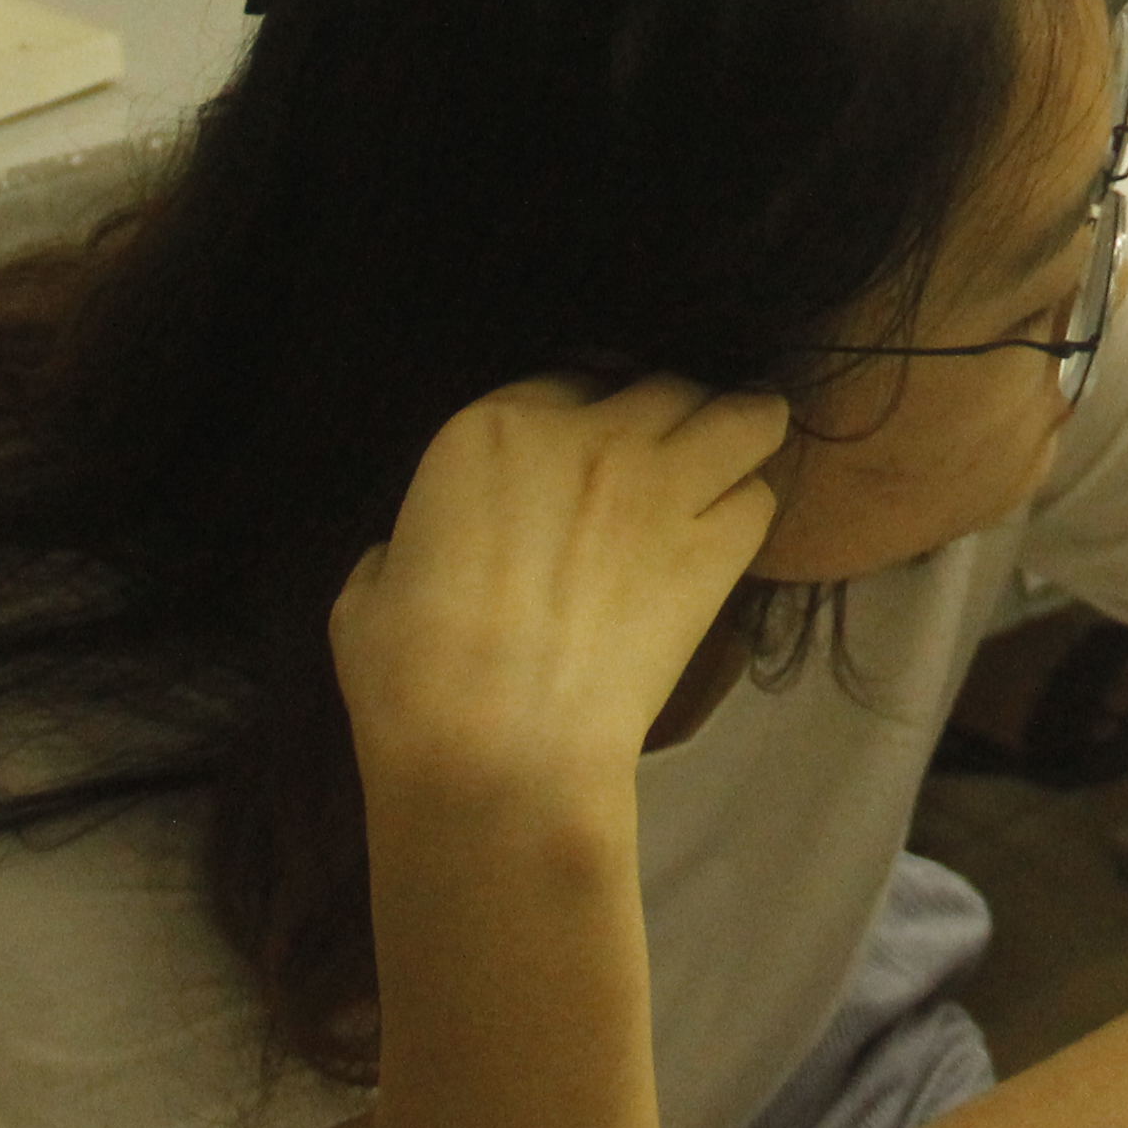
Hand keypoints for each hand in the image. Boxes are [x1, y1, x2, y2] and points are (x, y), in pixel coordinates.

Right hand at [328, 377, 793, 808]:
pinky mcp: (713, 551)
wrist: (496, 750)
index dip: (584, 411)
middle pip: (664, 385)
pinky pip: (758, 498)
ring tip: (727, 468)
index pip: (569, 378)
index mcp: (492, 430)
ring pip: (743, 416)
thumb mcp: (368, 592)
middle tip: (659, 460)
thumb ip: (404, 547)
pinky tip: (726, 537)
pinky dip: (746, 509)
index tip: (583, 447)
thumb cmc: (410, 680)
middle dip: (667, 414)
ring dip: (737, 436)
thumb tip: (410, 554)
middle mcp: (590, 434)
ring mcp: (661, 487)